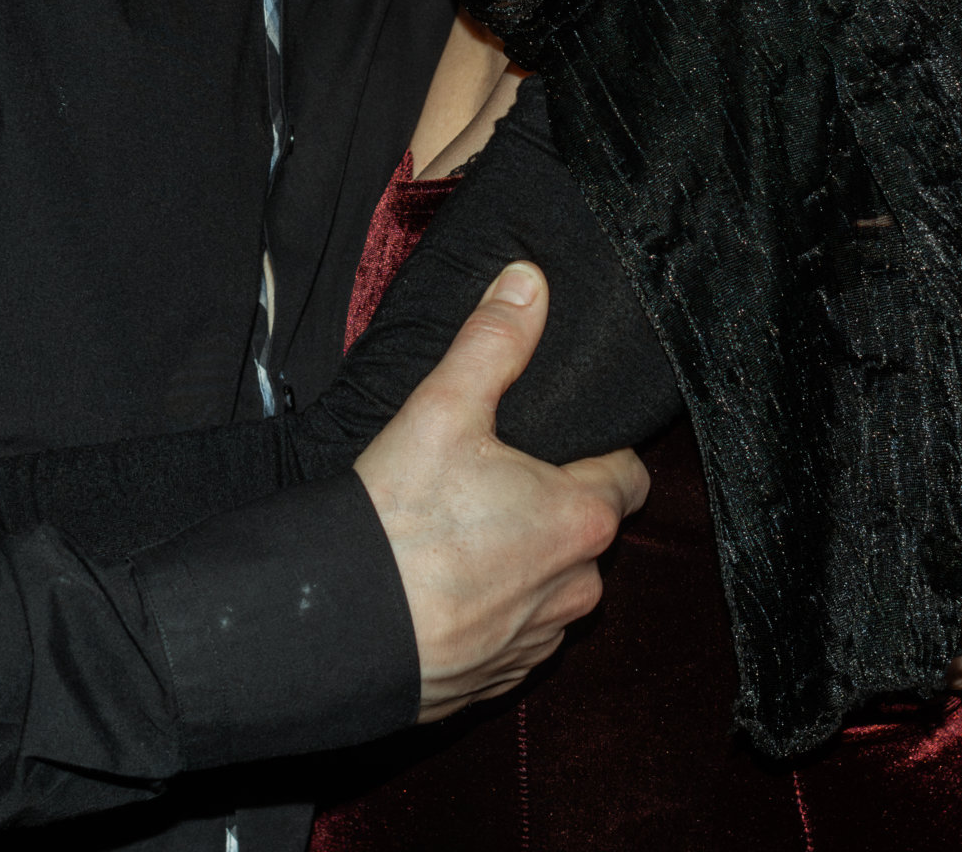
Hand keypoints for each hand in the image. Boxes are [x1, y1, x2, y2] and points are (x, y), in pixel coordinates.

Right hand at [352, 262, 650, 721]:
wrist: (333, 631)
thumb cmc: (399, 519)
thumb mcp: (443, 406)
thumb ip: (493, 340)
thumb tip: (529, 280)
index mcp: (581, 519)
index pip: (628, 477)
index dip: (598, 454)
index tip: (558, 442)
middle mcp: (576, 590)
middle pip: (587, 535)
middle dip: (552, 511)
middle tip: (489, 484)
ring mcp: (536, 644)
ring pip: (550, 592)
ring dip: (521, 569)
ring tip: (457, 542)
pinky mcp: (495, 682)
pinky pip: (511, 640)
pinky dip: (487, 617)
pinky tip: (440, 593)